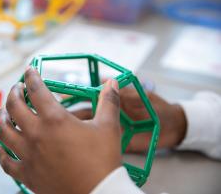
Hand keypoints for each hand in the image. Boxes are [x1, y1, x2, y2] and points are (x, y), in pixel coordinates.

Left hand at [0, 67, 121, 193]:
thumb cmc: (102, 161)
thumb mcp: (108, 127)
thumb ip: (109, 102)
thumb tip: (112, 83)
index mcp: (55, 120)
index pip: (36, 90)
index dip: (31, 76)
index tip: (29, 70)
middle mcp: (36, 134)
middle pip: (14, 107)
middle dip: (13, 92)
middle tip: (17, 88)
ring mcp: (28, 155)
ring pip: (3, 132)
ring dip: (1, 118)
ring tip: (3, 112)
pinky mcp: (26, 173)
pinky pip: (6, 161)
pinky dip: (2, 151)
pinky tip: (3, 146)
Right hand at [70, 88, 187, 151]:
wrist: (173, 127)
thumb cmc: (156, 107)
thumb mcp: (139, 96)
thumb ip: (121, 91)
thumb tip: (102, 79)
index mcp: (110, 102)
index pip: (87, 98)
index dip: (73, 97)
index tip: (59, 97)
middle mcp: (106, 116)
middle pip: (83, 115)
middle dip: (68, 115)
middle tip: (54, 117)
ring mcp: (110, 130)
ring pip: (88, 130)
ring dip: (75, 130)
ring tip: (61, 133)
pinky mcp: (116, 143)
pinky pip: (100, 143)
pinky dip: (89, 144)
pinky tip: (77, 147)